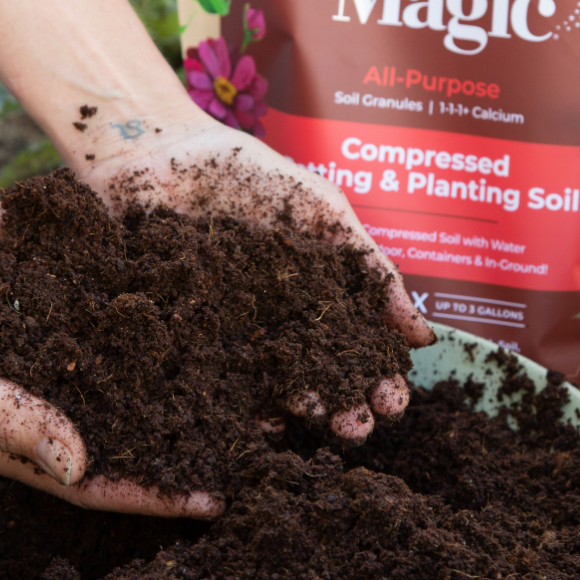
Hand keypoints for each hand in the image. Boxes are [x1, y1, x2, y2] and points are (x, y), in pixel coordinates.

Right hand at [0, 172, 223, 518]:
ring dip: (179, 401)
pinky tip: (211, 338)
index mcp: (4, 436)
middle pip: (118, 443)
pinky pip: (128, 338)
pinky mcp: (75, 313)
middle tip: (238, 458)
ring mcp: (60, 358)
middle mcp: (40, 404)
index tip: (203, 501)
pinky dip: (166, 344)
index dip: (143, 496)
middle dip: (174, 454)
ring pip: (130, 391)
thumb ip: (5, 416)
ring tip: (237, 406)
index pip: (85, 484)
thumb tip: (76, 469)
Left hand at [71, 103, 434, 441]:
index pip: (351, 347)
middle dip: (340, 404)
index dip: (374, 377)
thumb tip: (421, 334)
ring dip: (293, 407)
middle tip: (357, 428)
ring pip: (265, 383)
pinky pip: (207, 377)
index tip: (393, 401)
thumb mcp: (322, 209)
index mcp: (313, 297)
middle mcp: (273, 324)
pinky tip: (252, 416)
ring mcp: (226, 334)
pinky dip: (230, 400)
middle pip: (313, 374)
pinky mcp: (178, 336)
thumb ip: (369, 265)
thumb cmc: (246, 173)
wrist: (158, 151)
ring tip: (312, 417)